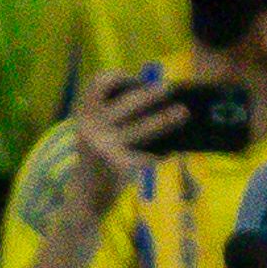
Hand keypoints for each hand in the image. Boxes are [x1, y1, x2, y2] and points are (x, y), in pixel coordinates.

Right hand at [60, 62, 175, 206]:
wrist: (85, 191)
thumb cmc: (98, 152)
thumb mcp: (95, 128)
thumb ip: (114, 113)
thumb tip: (154, 95)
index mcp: (83, 112)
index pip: (97, 83)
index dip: (117, 76)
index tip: (134, 78)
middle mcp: (90, 126)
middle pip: (126, 103)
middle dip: (150, 94)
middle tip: (169, 88)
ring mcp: (103, 146)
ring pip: (141, 129)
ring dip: (164, 120)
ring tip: (183, 112)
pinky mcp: (117, 166)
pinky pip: (147, 157)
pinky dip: (161, 154)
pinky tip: (171, 152)